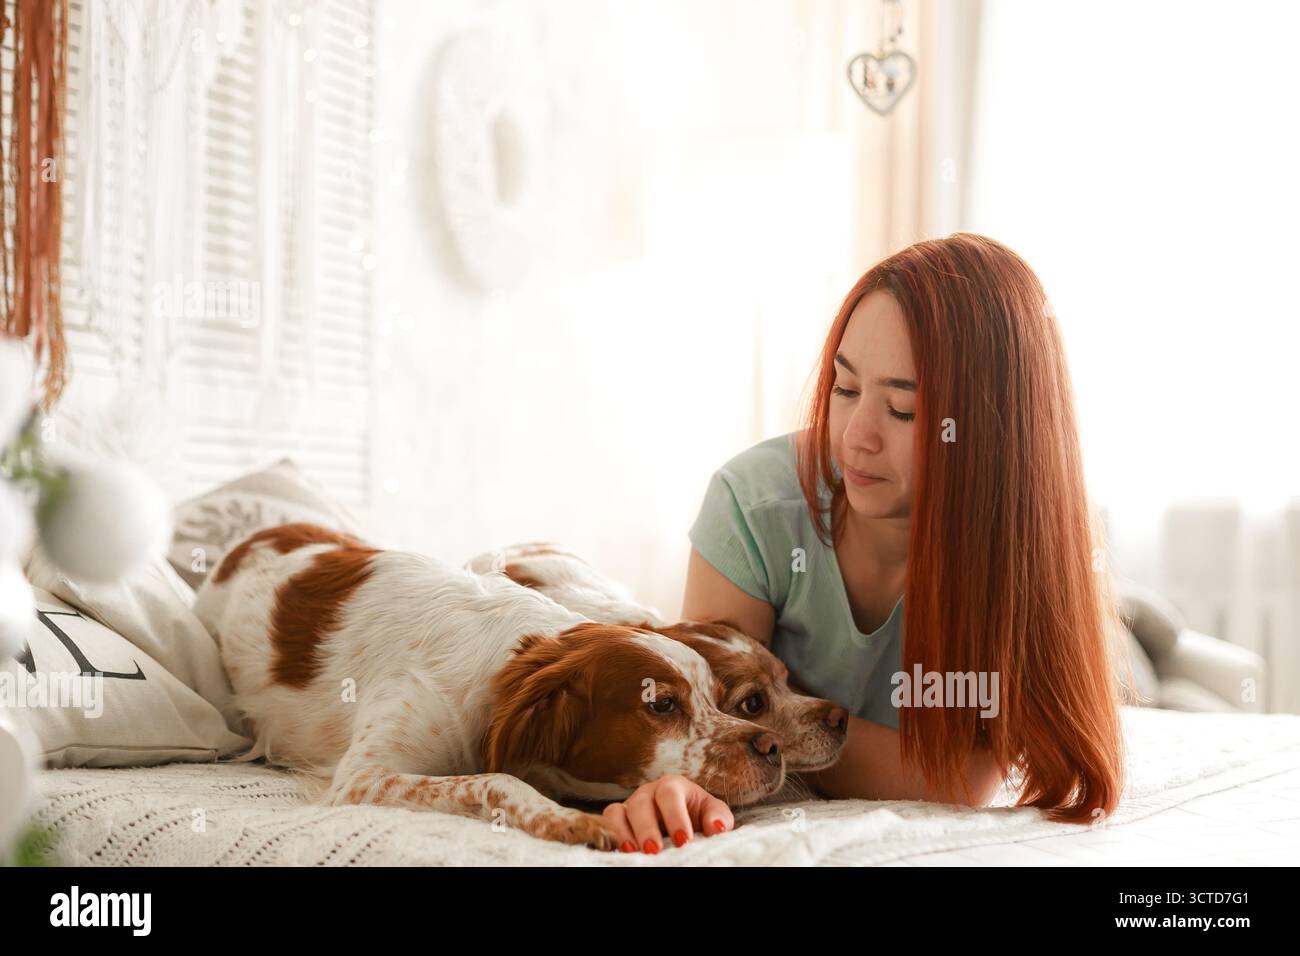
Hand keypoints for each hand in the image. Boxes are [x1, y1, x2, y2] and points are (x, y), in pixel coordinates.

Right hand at [601, 774, 734, 853]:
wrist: (683, 820)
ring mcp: (630, 805)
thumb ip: (718, 817)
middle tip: (654, 850)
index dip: (675, 816)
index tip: (683, 840)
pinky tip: (621, 852)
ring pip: (618, 812)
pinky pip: (606, 823)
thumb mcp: (712, 813)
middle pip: (641, 803)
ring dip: (623, 833)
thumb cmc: (697, 815)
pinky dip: (610, 836)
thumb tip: (717, 827)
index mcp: (673, 786)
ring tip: (632, 852)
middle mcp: (648, 792)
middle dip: (646, 827)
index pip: (670, 794)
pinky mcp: (618, 820)